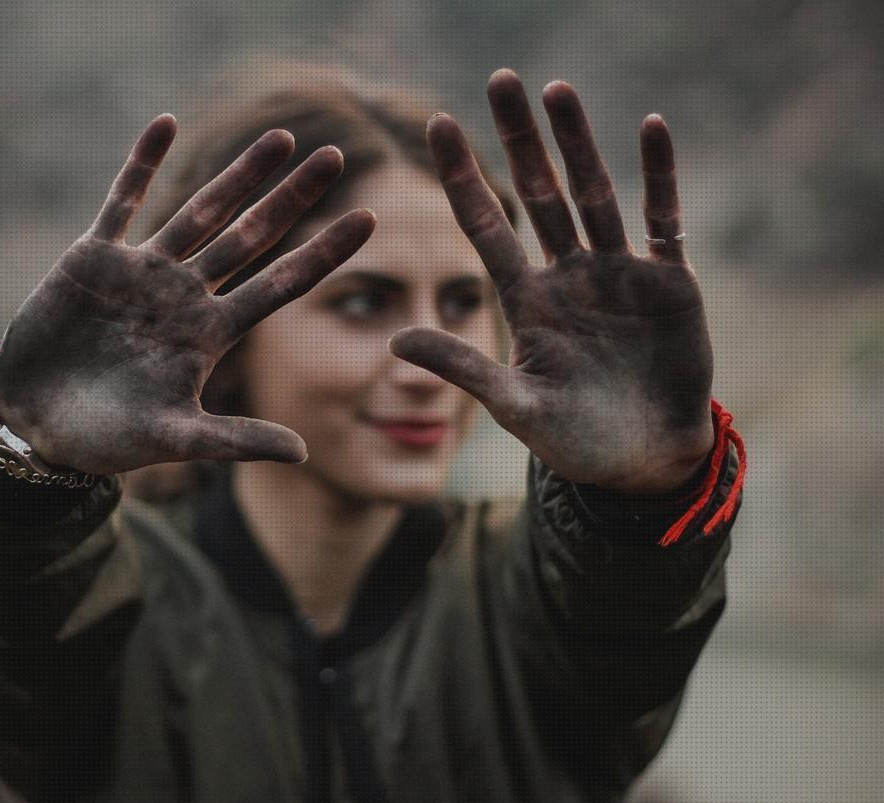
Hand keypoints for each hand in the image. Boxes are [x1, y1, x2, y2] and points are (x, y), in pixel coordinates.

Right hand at [0, 114, 375, 474]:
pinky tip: (167, 123)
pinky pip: (122, 201)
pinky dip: (142, 164)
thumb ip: (235, 440)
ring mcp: (142, 273)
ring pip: (200, 210)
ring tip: (282, 138)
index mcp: (210, 334)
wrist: (35, 424)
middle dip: (293, 197)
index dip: (323, 253)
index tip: (368, 220)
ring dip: (239, 175)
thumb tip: (305, 454)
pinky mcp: (93, 259)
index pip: (280, 285)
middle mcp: (184, 295)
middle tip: (337, 157)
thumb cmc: (106, 439)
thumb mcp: (175, 440)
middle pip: (251, 236)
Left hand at [389, 70, 713, 494]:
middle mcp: (567, 275)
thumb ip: (462, 367)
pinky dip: (658, 176)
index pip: (486, 224)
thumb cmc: (574, 440)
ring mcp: (617, 273)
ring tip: (557, 89)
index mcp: (525, 300)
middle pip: (538, 192)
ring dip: (578, 143)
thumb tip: (394, 340)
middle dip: (519, 139)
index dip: (462, 176)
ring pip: (593, 194)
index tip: (437, 124)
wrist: (644, 463)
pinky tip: (649, 128)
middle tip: (501, 79)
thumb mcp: (513, 406)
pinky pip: (663, 219)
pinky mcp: (668, 282)